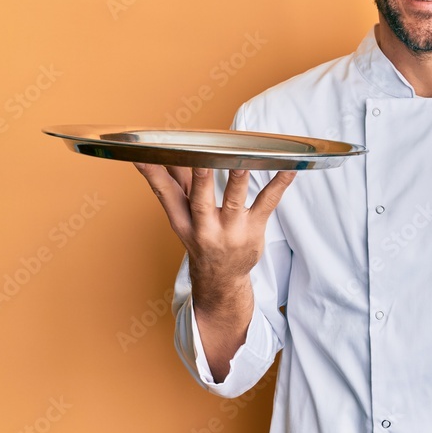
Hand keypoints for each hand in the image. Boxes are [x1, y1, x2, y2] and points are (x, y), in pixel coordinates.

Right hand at [134, 163, 294, 379]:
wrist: (220, 278)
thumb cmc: (201, 237)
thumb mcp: (182, 217)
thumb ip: (175, 185)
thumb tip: (159, 154)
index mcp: (182, 221)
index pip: (165, 196)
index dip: (153, 176)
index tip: (142, 156)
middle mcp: (204, 227)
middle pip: (200, 201)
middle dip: (200, 180)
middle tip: (200, 158)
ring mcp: (231, 230)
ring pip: (234, 202)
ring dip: (238, 179)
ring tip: (244, 160)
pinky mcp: (254, 229)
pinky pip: (268, 203)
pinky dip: (279, 185)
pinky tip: (289, 168)